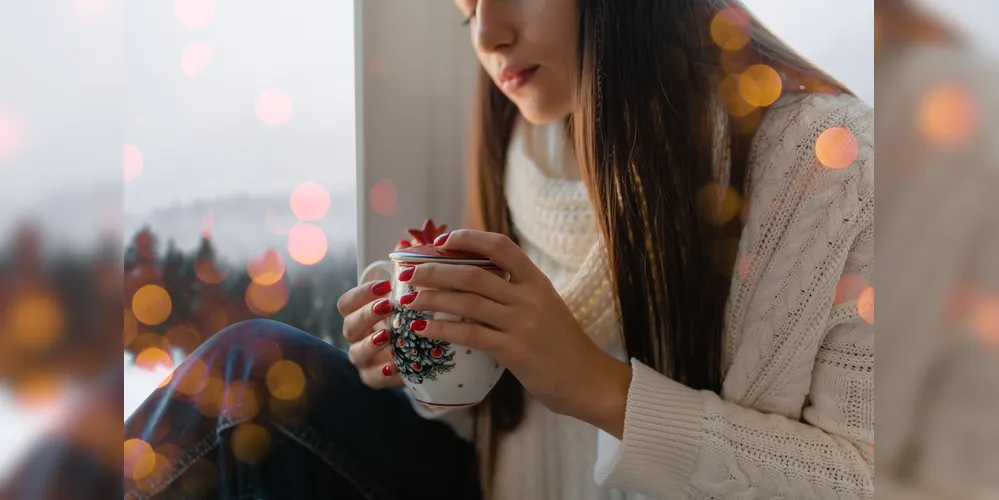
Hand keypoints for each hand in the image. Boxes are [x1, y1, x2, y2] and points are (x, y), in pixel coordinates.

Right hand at [337, 240, 411, 389]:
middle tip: (389, 306)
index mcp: (359, 314)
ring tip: (388, 336)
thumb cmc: (411, 317)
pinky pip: (372, 380)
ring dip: (371, 344)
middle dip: (367, 315)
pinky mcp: (374, 379)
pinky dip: (383, 374)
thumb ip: (405, 279)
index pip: (346, 303)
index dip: (361, 294)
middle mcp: (356, 337)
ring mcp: (363, 360)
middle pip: (349, 326)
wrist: (421, 352)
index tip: (385, 285)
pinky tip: (396, 366)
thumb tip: (407, 247)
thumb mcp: (409, 298)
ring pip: (356, 353)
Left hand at [401, 230, 632, 436]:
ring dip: (432, 299)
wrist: (590, 382)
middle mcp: (529, 297)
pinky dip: (442, 330)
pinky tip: (422, 330)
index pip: (500, 246)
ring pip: (467, 302)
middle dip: (436, 271)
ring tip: (408, 299)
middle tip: (410, 273)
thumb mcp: (547, 309)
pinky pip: (471, 334)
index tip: (442, 240)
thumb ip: (517, 295)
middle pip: (474, 274)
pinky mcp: (515, 351)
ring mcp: (522, 323)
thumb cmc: (564, 348)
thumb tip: (474, 286)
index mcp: (538, 282)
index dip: (469, 239)